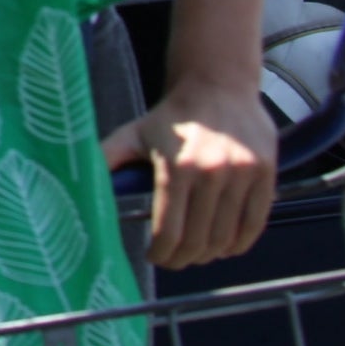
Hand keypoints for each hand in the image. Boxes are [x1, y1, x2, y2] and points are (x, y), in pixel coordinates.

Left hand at [103, 75, 276, 267]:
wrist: (217, 84)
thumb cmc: (171, 117)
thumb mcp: (133, 134)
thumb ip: (107, 159)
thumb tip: (78, 184)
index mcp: (174, 167)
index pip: (168, 231)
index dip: (161, 253)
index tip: (153, 257)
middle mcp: (210, 173)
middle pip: (198, 240)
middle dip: (183, 259)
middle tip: (174, 261)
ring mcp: (242, 174)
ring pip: (226, 237)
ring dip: (210, 255)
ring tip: (197, 254)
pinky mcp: (265, 174)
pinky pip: (254, 223)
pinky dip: (239, 243)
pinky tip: (225, 246)